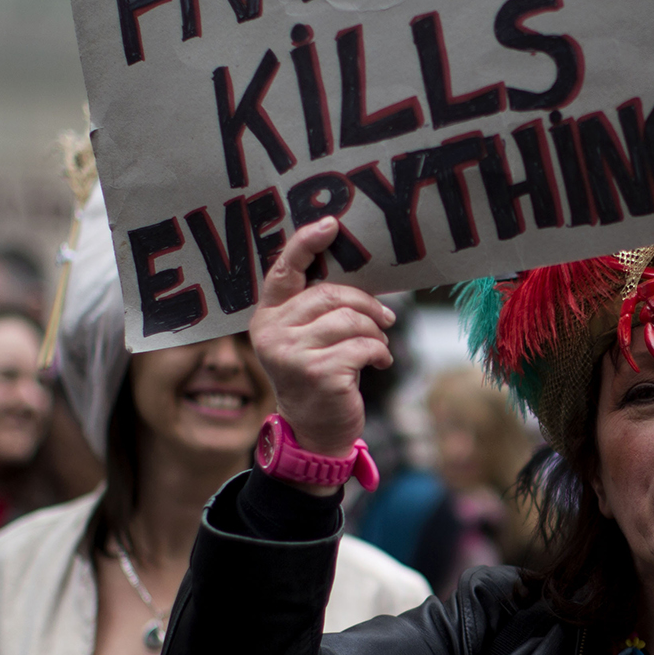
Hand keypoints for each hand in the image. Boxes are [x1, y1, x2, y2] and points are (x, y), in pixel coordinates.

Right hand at [249, 218, 396, 460]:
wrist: (314, 430)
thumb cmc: (318, 375)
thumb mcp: (307, 339)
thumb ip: (316, 309)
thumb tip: (359, 275)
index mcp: (267, 317)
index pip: (283, 270)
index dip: (306, 242)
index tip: (331, 224)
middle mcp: (272, 333)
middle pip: (329, 294)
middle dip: (366, 304)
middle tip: (385, 319)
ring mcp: (292, 354)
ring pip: (349, 320)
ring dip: (375, 332)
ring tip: (379, 346)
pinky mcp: (318, 373)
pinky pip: (362, 346)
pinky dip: (380, 352)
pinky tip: (380, 363)